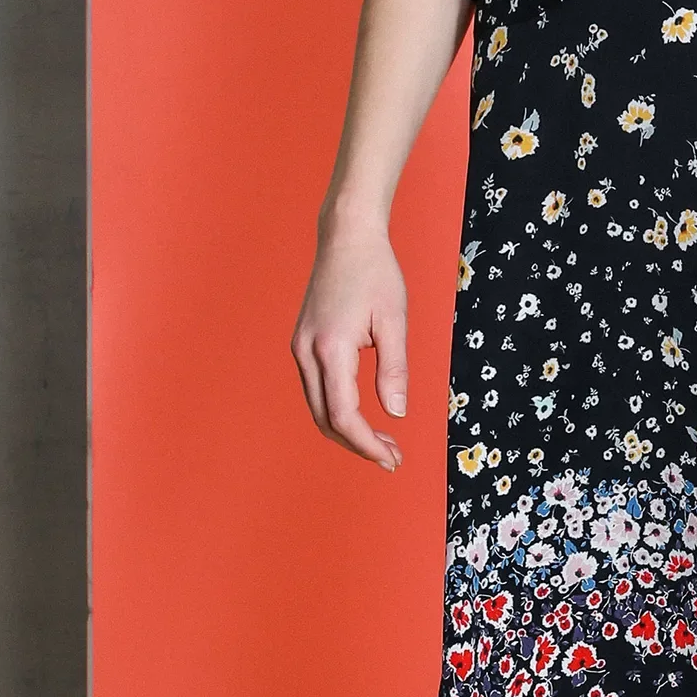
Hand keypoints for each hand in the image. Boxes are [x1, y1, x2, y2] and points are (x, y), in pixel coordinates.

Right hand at [292, 211, 408, 470]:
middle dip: (358, 445)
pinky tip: (363, 415)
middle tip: (393, 457)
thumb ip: (394, 369)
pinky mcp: (303, 344)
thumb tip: (396, 414)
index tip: (392, 459)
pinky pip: (316, 390)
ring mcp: (300, 348)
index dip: (367, 444)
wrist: (345, 237)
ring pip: (318, 408)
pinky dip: (337, 411)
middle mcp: (307, 352)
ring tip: (384, 441)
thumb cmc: (375, 272)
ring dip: (348, 431)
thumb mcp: (394, 320)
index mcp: (331, 348)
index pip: (344, 415)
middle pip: (325, 420)